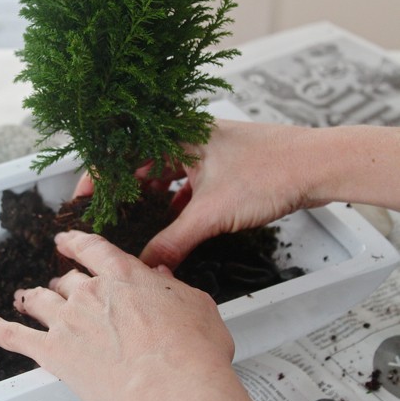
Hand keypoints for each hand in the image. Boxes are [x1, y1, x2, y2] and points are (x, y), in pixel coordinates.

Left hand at [0, 230, 277, 400]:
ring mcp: (66, 321)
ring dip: (31, 298)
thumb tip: (163, 274)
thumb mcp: (195, 304)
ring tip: (25, 297)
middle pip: (64, 279)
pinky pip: (11, 336)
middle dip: (61, 282)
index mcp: (122, 275)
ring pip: (37, 300)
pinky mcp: (52, 353)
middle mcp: (89, 293)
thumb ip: (173, 285)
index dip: (75, 243)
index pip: (90, 249)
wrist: (174, 386)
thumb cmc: (191, 350)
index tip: (68, 241)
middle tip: (61, 286)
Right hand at [78, 120, 315, 268]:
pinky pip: (185, 182)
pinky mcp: (220, 165)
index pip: (120, 153)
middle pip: (138, 163)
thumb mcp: (212, 213)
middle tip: (106, 216)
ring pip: (163, 173)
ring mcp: (204, 151)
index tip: (81, 201)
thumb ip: (174, 241)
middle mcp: (186, 138)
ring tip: (134, 220)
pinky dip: (175, 201)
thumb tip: (146, 265)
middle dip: (122, 190)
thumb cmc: (271, 172)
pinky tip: (172, 221)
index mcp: (175, 135)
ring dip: (149, 197)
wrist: (319, 166)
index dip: (95, 178)